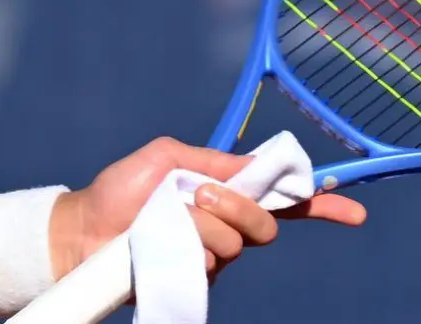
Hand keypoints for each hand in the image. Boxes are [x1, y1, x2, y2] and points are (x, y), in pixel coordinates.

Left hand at [50, 138, 366, 283]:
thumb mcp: (165, 157)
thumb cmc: (120, 190)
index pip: (282, 200)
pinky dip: (189, 243)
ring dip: (203, 223)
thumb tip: (251, 167)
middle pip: (266, 223)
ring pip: (237, 241)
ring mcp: (212, 253)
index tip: (348, 209)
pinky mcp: (197, 276)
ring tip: (169, 217)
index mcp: (224, 192)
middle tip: (198, 195)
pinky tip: (166, 241)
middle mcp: (225, 224)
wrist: (85, 228)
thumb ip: (211, 159)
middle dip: (237, 205)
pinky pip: (211, 260)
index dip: (318, 204)